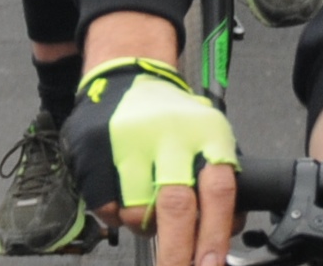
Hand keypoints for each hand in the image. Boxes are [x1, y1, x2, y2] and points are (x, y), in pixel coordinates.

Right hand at [62, 58, 238, 263]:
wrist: (128, 75)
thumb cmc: (176, 119)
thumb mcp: (209, 137)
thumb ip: (220, 183)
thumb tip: (227, 235)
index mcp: (207, 132)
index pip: (218, 190)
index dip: (215, 235)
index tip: (211, 265)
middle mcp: (169, 135)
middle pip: (175, 206)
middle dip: (177, 253)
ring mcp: (129, 141)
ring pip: (137, 213)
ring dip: (145, 228)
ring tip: (150, 209)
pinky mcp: (95, 150)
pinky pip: (107, 209)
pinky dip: (116, 216)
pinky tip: (124, 195)